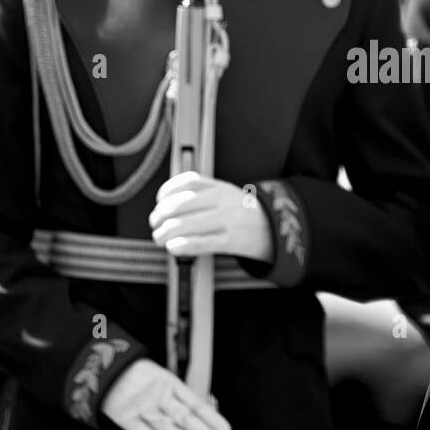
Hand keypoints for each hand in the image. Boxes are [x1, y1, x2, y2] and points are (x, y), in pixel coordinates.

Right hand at [100, 359, 230, 429]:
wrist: (107, 368)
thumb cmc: (140, 375)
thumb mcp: (163, 376)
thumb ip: (180, 394)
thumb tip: (203, 413)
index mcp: (170, 382)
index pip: (196, 403)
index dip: (212, 418)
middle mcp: (158, 395)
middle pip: (185, 417)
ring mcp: (142, 407)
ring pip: (168, 428)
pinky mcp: (126, 418)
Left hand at [149, 172, 272, 261]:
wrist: (275, 230)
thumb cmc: (244, 214)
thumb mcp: (227, 194)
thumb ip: (202, 194)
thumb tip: (168, 204)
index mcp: (221, 187)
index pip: (188, 182)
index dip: (167, 191)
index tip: (158, 202)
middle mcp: (223, 200)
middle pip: (182, 204)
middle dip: (161, 215)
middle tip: (155, 224)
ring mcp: (228, 220)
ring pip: (188, 224)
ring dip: (166, 233)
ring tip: (160, 239)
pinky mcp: (231, 241)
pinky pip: (203, 242)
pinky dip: (184, 245)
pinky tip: (174, 247)